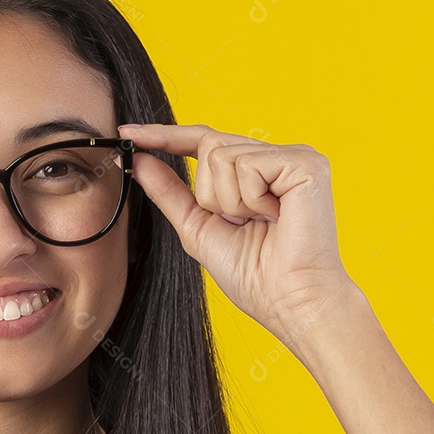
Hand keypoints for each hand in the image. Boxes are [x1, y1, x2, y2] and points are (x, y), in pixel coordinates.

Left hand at [120, 123, 355, 343]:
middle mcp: (276, 157)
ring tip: (260, 223)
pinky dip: (249, 198)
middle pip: (209, 145)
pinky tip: (275, 217)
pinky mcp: (306, 163)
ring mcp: (293, 157)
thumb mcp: (197, 228)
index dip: (164, 135)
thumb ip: (169, 193)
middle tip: (239, 224)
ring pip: (222, 154)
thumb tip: (139, 160)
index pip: (202, 140)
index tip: (126, 131)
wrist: (289, 302)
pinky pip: (246, 164)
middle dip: (209, 194)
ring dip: (228, 201)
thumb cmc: (254, 275)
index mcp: (255, 171)